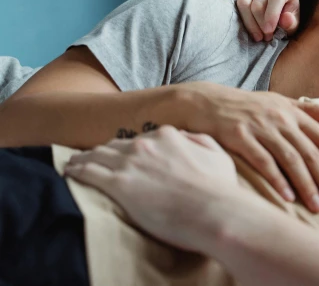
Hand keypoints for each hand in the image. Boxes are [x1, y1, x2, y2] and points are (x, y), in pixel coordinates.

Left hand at [64, 126, 235, 252]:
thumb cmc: (219, 188)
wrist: (213, 211)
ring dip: (84, 158)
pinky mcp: (118, 185)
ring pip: (96, 155)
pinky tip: (70, 173)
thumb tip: (185, 137)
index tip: (123, 152)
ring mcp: (130, 163)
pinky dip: (77, 171)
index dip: (129, 146)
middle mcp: (146, 145)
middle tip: (93, 158)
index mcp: (168, 136)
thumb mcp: (218, 155)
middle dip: (103, 151)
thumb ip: (200, 141)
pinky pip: (88, 173)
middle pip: (115, 145)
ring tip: (75, 164)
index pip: (140, 138)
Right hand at [177, 82, 318, 212]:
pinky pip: (262, 161)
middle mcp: (281, 118)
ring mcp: (260, 127)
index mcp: (294, 112)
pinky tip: (287, 198)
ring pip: (290, 159)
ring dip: (306, 185)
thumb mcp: (281, 103)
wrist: (205, 102)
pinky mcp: (239, 136)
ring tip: (317, 207)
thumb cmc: (248, 107)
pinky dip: (277, 180)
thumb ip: (312, 110)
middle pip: (311, 153)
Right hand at [219, 0, 299, 40]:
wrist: (278, 18)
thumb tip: (285, 18)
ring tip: (256, 35)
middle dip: (259, 23)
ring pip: (243, 1)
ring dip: (247, 21)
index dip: (272, 15)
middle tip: (264, 37)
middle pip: (258, 3)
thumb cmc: (286, 21)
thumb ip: (291, 23)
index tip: (269, 32)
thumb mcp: (293, 25)